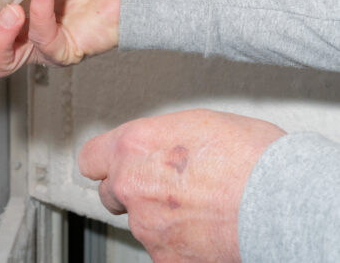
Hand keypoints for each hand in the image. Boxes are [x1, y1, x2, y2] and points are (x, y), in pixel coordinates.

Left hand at [78, 109, 285, 262]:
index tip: (114, 165)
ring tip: (198, 206)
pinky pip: (162, 250)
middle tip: (164, 185)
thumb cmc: (249, 156)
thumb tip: (153, 148)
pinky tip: (204, 230)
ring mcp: (148, 227)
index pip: (91, 158)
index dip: (105, 162)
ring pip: (140, 223)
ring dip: (158, 217)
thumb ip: (157, 139)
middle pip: (111, 193)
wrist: (282, 203)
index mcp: (133, 146)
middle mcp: (131, 186)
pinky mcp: (167, 259)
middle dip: (130, 190)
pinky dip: (178, 244)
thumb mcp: (194, 123)